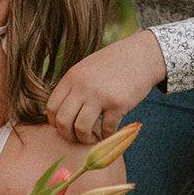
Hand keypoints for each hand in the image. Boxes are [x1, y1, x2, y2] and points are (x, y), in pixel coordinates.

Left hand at [46, 31, 165, 145]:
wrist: (141, 55)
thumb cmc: (113, 64)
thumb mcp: (86, 69)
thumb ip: (73, 87)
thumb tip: (59, 113)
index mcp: (72, 77)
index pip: (52, 108)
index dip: (56, 123)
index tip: (67, 127)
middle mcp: (82, 86)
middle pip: (63, 121)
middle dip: (69, 136)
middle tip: (79, 137)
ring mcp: (100, 95)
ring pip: (81, 128)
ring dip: (86, 139)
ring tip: (94, 136)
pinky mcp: (118, 103)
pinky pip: (106, 129)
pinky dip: (107, 135)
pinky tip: (110, 130)